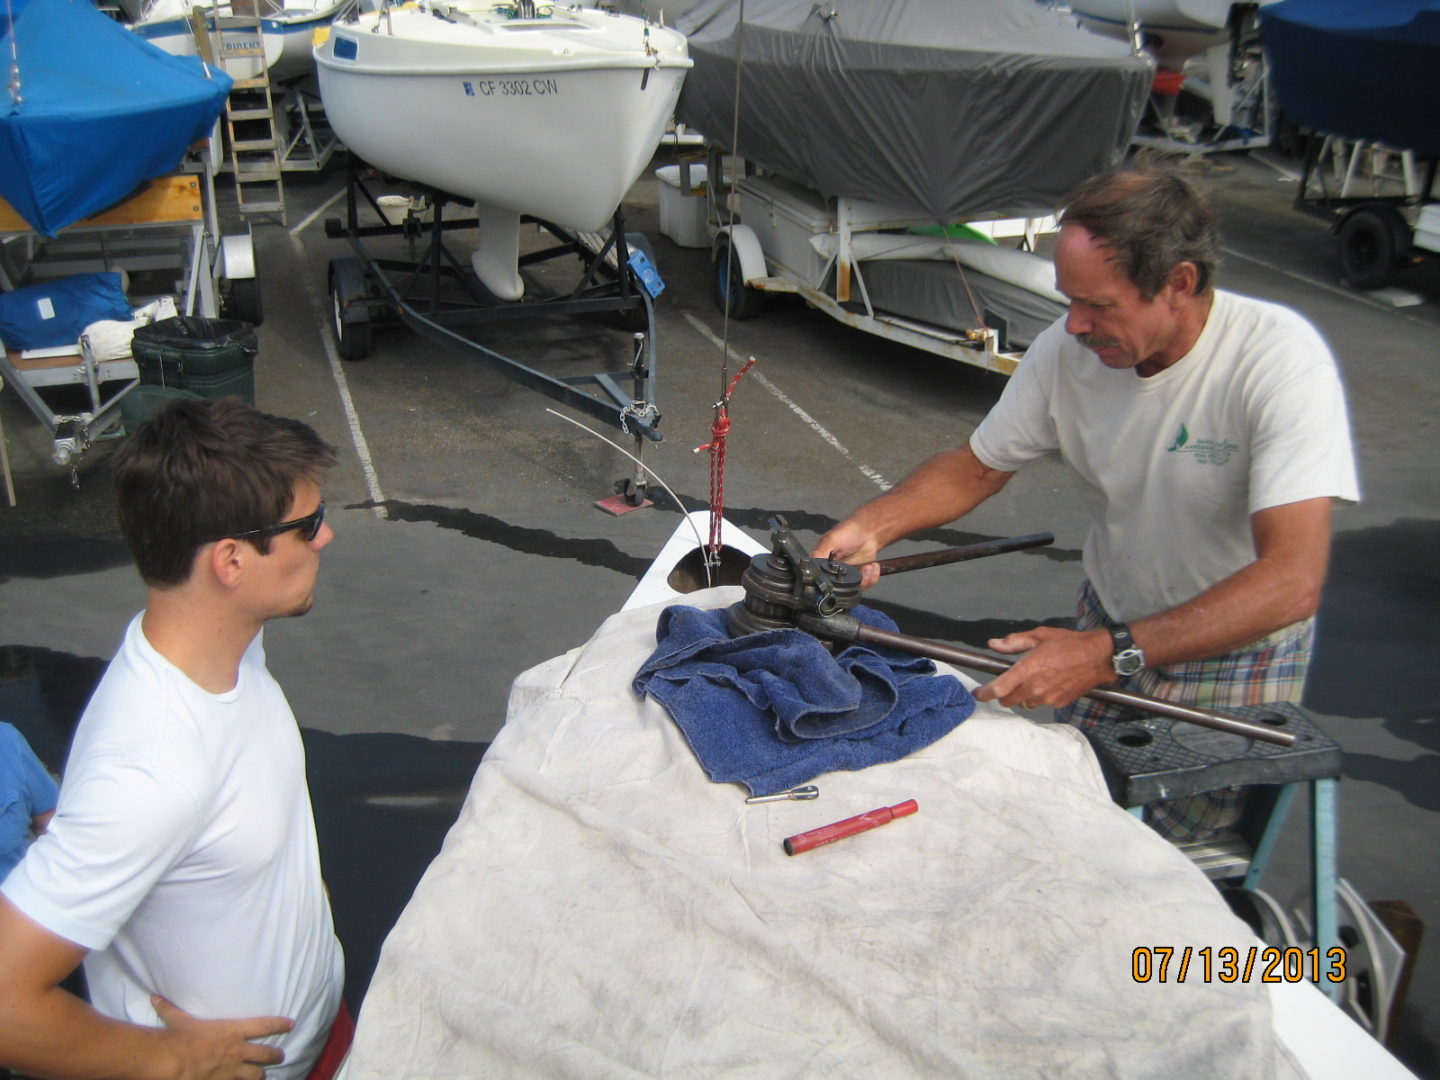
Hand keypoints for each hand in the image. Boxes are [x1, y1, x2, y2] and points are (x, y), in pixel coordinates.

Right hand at [152, 994, 293, 1079]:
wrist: (173, 1062)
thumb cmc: (178, 1038)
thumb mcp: (177, 1020)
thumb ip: (169, 1009)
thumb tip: (155, 998)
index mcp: (233, 1031)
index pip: (265, 1025)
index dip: (280, 1024)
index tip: (291, 1023)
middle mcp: (238, 1051)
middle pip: (267, 1054)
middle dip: (276, 1055)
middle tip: (281, 1056)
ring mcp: (232, 1071)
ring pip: (256, 1075)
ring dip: (261, 1075)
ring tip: (263, 1076)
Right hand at [811, 521, 882, 588]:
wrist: (868, 531)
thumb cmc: (847, 532)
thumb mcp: (831, 540)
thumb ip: (820, 553)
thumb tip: (809, 568)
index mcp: (822, 565)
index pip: (820, 582)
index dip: (829, 585)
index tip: (841, 577)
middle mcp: (833, 574)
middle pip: (839, 591)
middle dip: (851, 584)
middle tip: (860, 570)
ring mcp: (847, 577)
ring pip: (853, 591)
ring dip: (865, 580)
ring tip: (868, 567)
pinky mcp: (860, 578)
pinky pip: (866, 586)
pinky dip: (872, 578)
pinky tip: (873, 566)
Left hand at [973, 627, 1112, 709]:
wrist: (1098, 657)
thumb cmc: (1070, 644)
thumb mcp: (1039, 636)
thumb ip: (1014, 642)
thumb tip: (994, 644)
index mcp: (1027, 670)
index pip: (998, 689)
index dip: (984, 694)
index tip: (978, 694)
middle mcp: (1035, 687)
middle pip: (1008, 701)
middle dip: (1004, 694)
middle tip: (1008, 683)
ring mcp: (1047, 697)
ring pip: (1024, 704)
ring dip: (1022, 696)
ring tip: (1032, 681)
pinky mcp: (1059, 703)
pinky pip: (1041, 704)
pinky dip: (1038, 697)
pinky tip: (1047, 684)